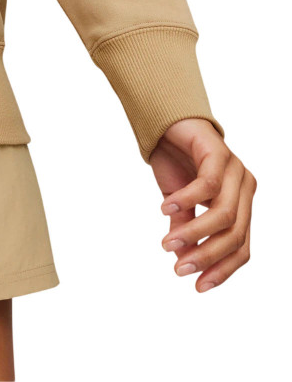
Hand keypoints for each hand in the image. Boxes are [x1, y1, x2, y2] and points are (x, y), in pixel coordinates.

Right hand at [149, 117, 254, 291]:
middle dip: (206, 255)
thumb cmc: (174, 160)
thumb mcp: (178, 201)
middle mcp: (245, 188)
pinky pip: (208, 184)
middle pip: (236, 234)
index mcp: (241, 202)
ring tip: (167, 243)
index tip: (197, 287)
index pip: (242, 247)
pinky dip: (187, 199)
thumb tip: (182, 259)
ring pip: (224, 214)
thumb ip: (185, 226)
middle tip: (178, 268)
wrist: (163, 121)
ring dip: (194, 232)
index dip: (222, 269)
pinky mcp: (219, 152)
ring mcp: (236, 169)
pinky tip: (165, 207)